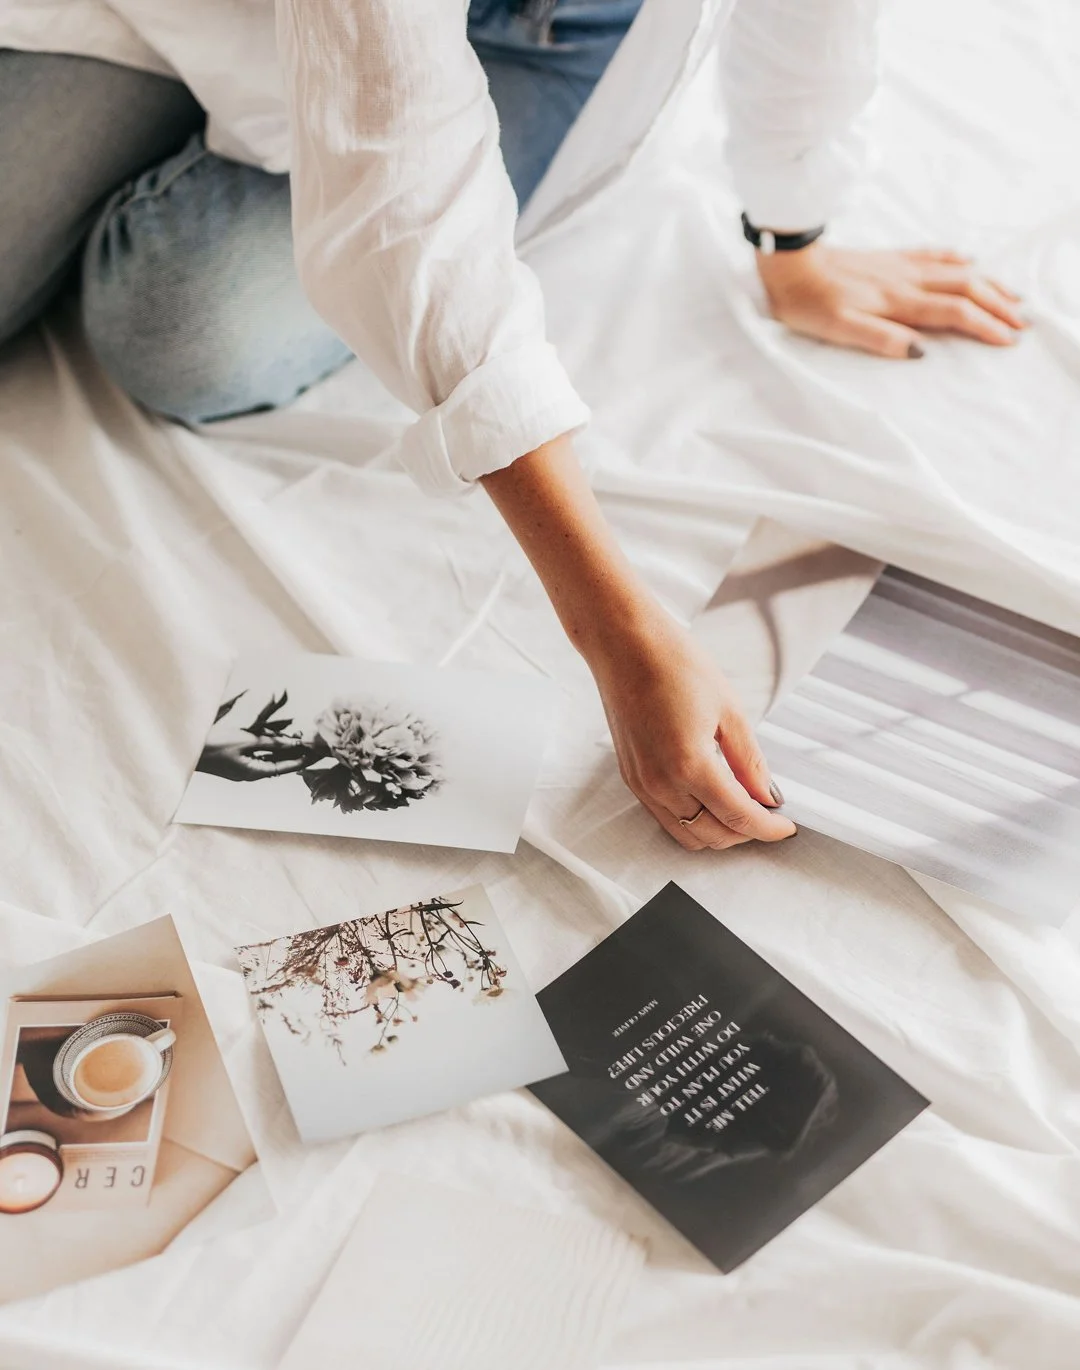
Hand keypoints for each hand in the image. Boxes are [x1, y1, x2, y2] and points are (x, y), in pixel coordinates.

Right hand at [195, 730, 309, 781]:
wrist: (187, 746)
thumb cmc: (216, 744)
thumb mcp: (247, 741)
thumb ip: (271, 742)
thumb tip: (292, 743)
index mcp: (254, 772)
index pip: (285, 767)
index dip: (302, 760)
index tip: (317, 754)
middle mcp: (250, 771)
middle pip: (279, 762)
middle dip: (296, 752)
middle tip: (312, 745)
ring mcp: (242, 765)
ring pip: (269, 755)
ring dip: (283, 746)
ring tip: (299, 738)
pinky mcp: (236, 756)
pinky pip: (258, 750)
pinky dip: (269, 742)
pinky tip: (279, 735)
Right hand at [586, 603, 796, 851]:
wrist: (624, 644)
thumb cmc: (673, 664)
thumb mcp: (729, 710)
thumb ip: (750, 762)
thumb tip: (768, 796)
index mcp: (689, 765)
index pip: (738, 817)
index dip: (767, 828)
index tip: (786, 827)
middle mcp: (660, 783)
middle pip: (711, 835)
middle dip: (745, 832)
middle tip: (767, 814)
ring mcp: (641, 784)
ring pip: (686, 834)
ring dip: (717, 830)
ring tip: (741, 807)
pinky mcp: (631, 777)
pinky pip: (666, 817)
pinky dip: (692, 818)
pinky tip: (710, 798)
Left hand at [755, 242, 1025, 357]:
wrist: (789, 262)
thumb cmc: (808, 302)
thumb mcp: (839, 329)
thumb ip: (880, 339)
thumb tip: (920, 352)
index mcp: (897, 301)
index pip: (954, 313)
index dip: (984, 326)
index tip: (1008, 341)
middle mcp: (906, 279)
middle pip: (966, 288)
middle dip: (998, 305)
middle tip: (1023, 322)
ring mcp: (900, 265)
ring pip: (957, 271)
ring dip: (988, 283)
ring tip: (1012, 295)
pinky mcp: (889, 258)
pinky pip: (934, 255)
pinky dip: (959, 261)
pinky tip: (969, 261)